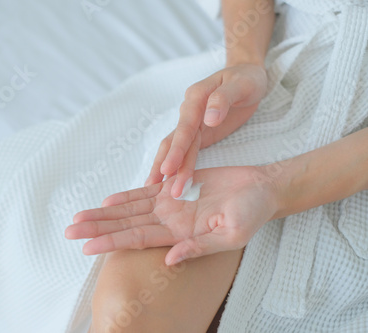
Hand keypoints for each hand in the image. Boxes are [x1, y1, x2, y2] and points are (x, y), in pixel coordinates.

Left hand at [65, 166, 277, 265]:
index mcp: (180, 235)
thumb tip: (170, 260)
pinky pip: (145, 193)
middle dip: (97, 228)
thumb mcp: (231, 234)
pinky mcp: (175, 189)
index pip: (137, 239)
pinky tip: (108, 201)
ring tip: (79, 217)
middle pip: (125, 225)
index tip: (85, 246)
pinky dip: (126, 196)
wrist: (261, 189)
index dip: (110, 241)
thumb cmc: (252, 212)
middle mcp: (169, 222)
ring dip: (104, 214)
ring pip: (129, 210)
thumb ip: (199, 247)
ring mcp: (170, 206)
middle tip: (69, 230)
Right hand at [145, 64, 266, 196]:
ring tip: (154, 189)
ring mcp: (192, 124)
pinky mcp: (198, 134)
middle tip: (156, 187)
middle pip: (174, 141)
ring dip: (167, 169)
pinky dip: (175, 166)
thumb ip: (223, 99)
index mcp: (196, 98)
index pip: (185, 127)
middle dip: (165, 164)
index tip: (168, 168)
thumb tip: (209, 119)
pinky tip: (166, 181)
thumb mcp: (241, 84)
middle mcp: (189, 111)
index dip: (176, 149)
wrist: (247, 75)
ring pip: (176, 148)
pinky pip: (185, 152)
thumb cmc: (246, 78)